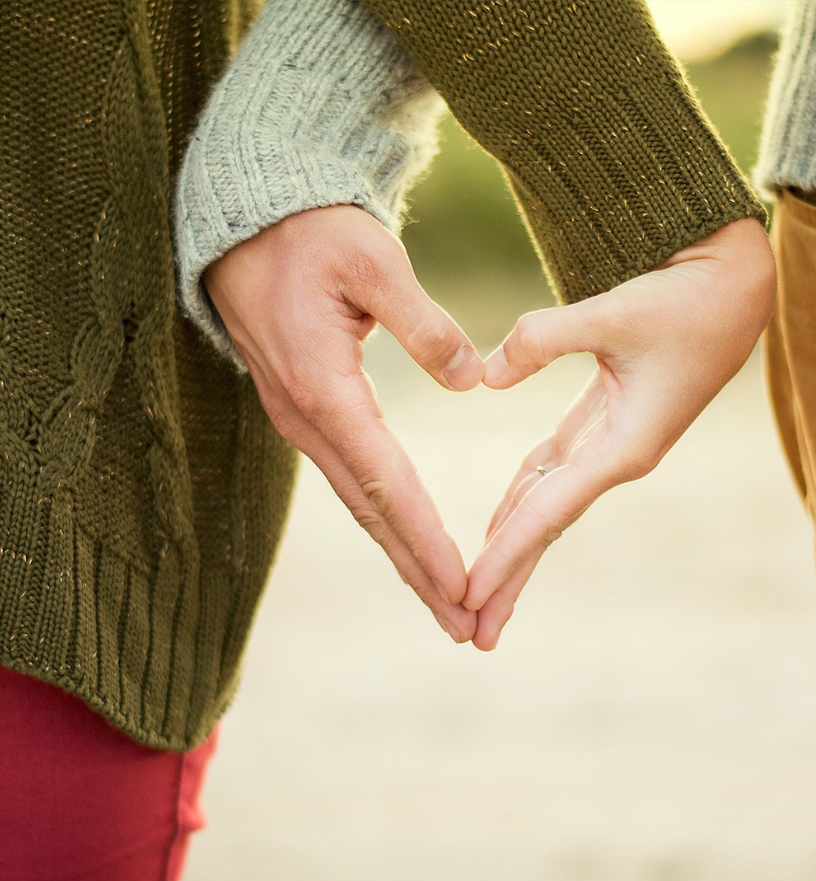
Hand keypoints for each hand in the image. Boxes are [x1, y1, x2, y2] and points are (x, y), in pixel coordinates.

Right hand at [204, 205, 482, 641]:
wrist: (248, 224)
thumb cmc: (311, 234)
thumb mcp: (372, 261)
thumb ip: (423, 323)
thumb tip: (471, 380)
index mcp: (325, 388)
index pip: (386, 481)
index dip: (426, 538)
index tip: (463, 586)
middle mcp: (307, 418)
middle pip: (371, 512)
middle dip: (418, 572)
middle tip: (464, 624)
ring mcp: (301, 420)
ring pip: (360, 503)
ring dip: (402, 554)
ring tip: (445, 600)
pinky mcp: (306, 412)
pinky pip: (351, 478)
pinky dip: (384, 518)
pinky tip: (407, 541)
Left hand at [466, 217, 775, 649]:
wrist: (732, 288)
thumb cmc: (685, 300)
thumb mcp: (615, 313)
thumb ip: (544, 338)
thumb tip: (484, 377)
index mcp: (625, 447)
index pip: (549, 513)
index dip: (505, 555)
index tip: (468, 595)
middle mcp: (616, 458)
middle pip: (547, 528)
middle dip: (509, 579)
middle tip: (471, 633)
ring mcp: (610, 445)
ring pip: (547, 505)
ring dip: (512, 547)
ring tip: (479, 592)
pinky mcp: (603, 424)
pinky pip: (552, 473)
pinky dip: (522, 499)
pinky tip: (499, 522)